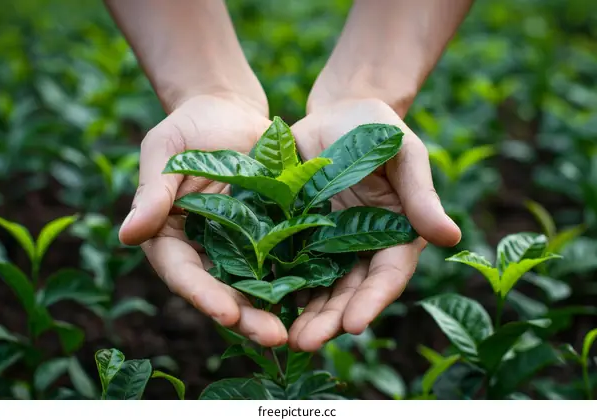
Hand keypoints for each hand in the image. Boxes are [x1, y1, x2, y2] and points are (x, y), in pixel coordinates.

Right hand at [118, 95, 287, 346]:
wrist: (229, 111)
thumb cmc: (189, 126)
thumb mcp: (166, 151)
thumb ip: (153, 192)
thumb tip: (127, 235)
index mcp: (171, 235)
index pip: (183, 273)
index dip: (203, 296)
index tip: (226, 315)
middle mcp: (205, 248)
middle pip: (222, 290)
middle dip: (246, 317)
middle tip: (275, 338)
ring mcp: (239, 244)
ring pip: (254, 284)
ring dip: (274, 308)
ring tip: (300, 330)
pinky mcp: (269, 233)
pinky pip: (282, 259)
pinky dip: (297, 278)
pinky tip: (319, 295)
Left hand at [288, 98, 461, 351]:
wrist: (335, 115)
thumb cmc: (377, 129)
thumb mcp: (403, 154)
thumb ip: (420, 194)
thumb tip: (449, 236)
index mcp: (395, 234)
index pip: (387, 275)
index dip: (372, 301)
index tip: (355, 325)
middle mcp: (361, 247)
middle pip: (348, 291)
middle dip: (330, 319)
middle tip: (306, 342)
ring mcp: (327, 244)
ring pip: (317, 286)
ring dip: (303, 313)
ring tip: (282, 337)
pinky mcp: (297, 233)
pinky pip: (287, 263)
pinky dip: (277, 283)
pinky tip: (259, 302)